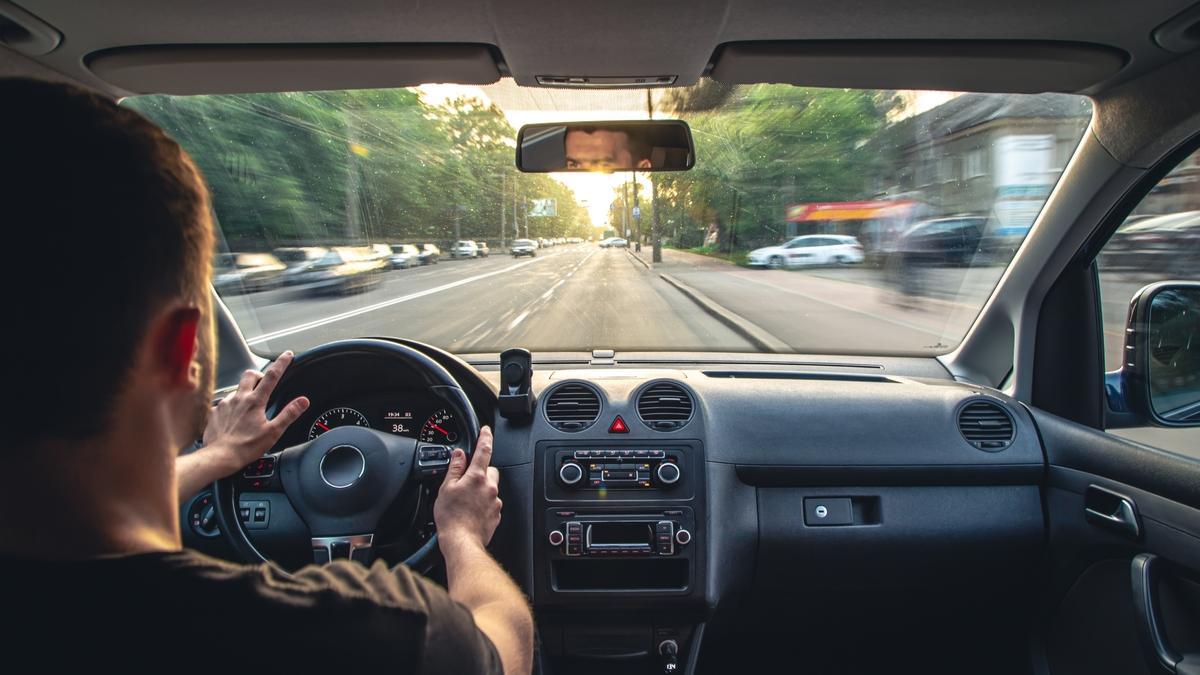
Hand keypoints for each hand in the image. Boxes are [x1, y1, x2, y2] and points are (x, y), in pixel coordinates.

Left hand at [199, 351, 309, 474]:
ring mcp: (224, 404)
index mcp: (255, 402)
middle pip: (249, 374)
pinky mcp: (214, 412)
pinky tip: (234, 418)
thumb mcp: (273, 432)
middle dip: (259, 373)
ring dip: (244, 392)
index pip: (272, 376)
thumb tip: (303, 401)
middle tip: (264, 381)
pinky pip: (224, 403)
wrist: (219, 457)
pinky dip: (231, 406)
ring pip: (236, 389)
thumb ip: (289, 414)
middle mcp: (238, 398)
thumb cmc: (245, 447)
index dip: (282, 363)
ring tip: (249, 406)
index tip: (287, 355)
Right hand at [434, 426, 501, 551]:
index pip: (484, 450)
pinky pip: (491, 502)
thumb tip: (458, 455)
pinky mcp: (496, 514)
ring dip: (482, 489)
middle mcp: (490, 487)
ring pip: (491, 487)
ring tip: (466, 500)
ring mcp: (495, 501)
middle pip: (490, 470)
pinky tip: (471, 510)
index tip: (486, 430)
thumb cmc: (451, 518)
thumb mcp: (446, 488)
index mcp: (477, 477)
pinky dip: (483, 503)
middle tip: (466, 481)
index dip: (485, 437)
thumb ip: (454, 468)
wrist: (461, 542)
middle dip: (480, 471)